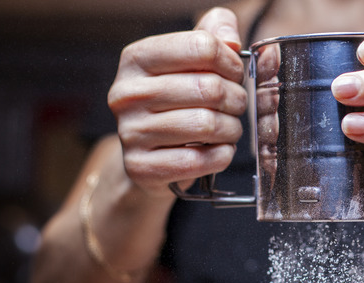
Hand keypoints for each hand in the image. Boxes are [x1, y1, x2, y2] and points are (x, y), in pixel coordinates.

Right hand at [107, 7, 246, 198]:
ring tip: (228, 129)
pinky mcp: (140, 166)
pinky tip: (219, 150)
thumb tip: (231, 37)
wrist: (152, 154)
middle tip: (235, 106)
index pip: (202, 46)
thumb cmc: (178, 102)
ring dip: (231, 129)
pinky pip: (198, 160)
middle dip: (236, 99)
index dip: (231, 62)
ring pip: (207, 125)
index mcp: (137, 59)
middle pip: (210, 88)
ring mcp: (130, 132)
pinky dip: (221, 156)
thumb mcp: (191, 62)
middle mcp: (127, 93)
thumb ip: (213, 35)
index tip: (235, 75)